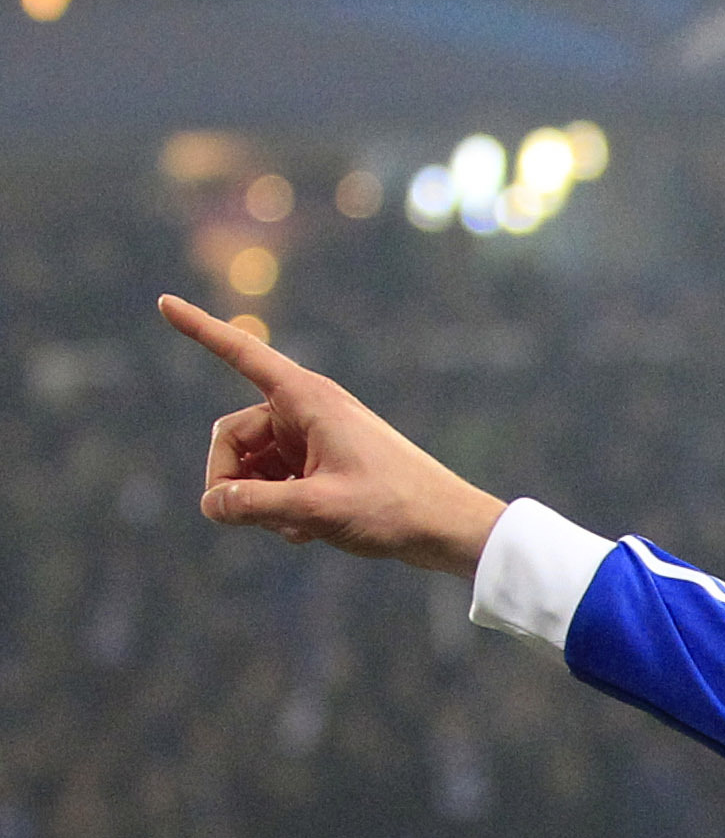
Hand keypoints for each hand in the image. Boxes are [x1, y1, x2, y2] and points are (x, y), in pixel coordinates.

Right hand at [158, 295, 506, 576]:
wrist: (449, 529)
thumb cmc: (394, 509)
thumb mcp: (317, 510)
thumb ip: (255, 506)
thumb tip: (210, 504)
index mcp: (308, 399)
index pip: (241, 354)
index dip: (200, 330)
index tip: (163, 302)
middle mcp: (308, 411)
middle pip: (232, 437)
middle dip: (230, 479)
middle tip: (241, 518)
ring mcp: (314, 439)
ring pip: (252, 467)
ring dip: (259, 501)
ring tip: (295, 530)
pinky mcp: (321, 465)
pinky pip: (276, 482)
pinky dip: (279, 508)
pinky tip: (304, 535)